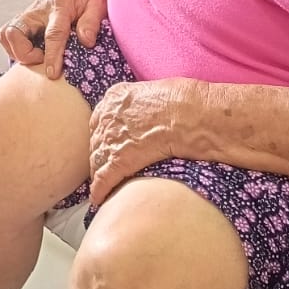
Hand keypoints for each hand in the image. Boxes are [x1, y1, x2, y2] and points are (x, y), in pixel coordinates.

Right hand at [0, 0, 109, 78]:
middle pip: (15, 32)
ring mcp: (28, 14)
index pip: (52, 33)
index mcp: (60, 7)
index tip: (52, 73)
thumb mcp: (98, 6)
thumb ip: (91, 22)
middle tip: (41, 60)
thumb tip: (86, 41)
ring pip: (6, 34)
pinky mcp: (23, 20)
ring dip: (17, 51)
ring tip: (36, 57)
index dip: (51, 55)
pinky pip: (8, 35)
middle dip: (23, 53)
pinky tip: (32, 52)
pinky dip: (15, 48)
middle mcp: (38, 10)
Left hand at [88, 79, 200, 206]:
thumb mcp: (156, 90)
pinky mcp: (120, 160)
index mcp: (116, 97)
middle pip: (97, 141)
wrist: (191, 114)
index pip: (100, 121)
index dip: (105, 136)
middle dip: (101, 155)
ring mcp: (112, 138)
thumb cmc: (186, 100)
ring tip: (104, 185)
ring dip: (100, 173)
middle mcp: (108, 116)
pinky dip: (100, 190)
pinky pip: (103, 178)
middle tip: (105, 167)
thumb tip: (149, 114)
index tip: (109, 145)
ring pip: (97, 160)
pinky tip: (99, 198)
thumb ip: (143, 103)